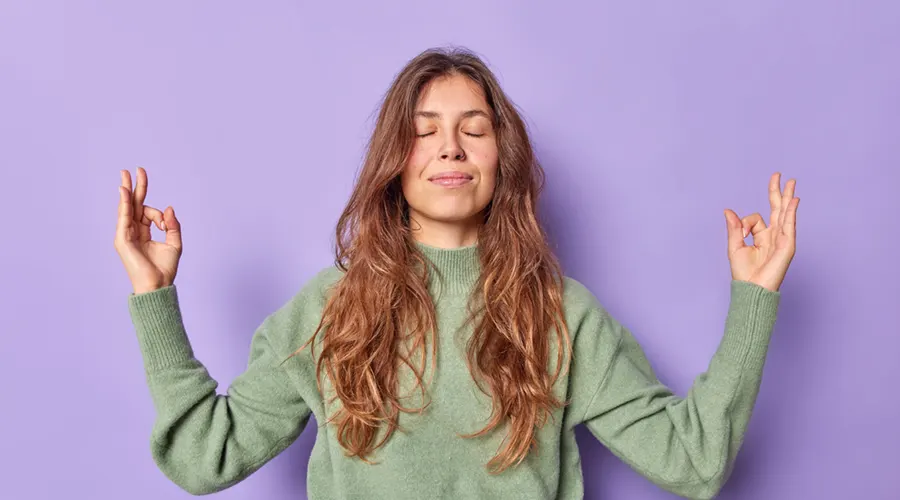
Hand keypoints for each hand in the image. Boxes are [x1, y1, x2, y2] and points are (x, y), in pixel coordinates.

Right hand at [114, 167, 182, 293]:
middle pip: (133, 205)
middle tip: (135, 169)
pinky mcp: (123, 240)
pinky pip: (123, 218)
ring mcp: (126, 235)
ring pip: (127, 208)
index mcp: (144, 232)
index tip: (166, 224)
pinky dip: (123, 203)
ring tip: (125, 173)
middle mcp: (133, 231)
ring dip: (127, 190)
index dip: (160, 215)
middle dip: (135, 187)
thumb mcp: (175, 243)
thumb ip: (172, 225)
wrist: (158, 285)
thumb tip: (168, 207)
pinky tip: (123, 190)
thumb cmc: (165, 269)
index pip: (149, 213)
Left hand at [723, 172, 798, 291]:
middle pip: (777, 209)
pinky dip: (791, 212)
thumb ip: (734, 228)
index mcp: (762, 236)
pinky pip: (789, 225)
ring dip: (788, 196)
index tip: (742, 233)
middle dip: (777, 192)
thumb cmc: (744, 273)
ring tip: (791, 181)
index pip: (756, 218)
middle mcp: (774, 235)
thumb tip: (728, 210)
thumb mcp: (735, 246)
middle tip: (779, 175)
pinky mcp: (787, 246)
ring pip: (785, 213)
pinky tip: (794, 199)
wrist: (752, 289)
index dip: (745, 223)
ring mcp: (782, 239)